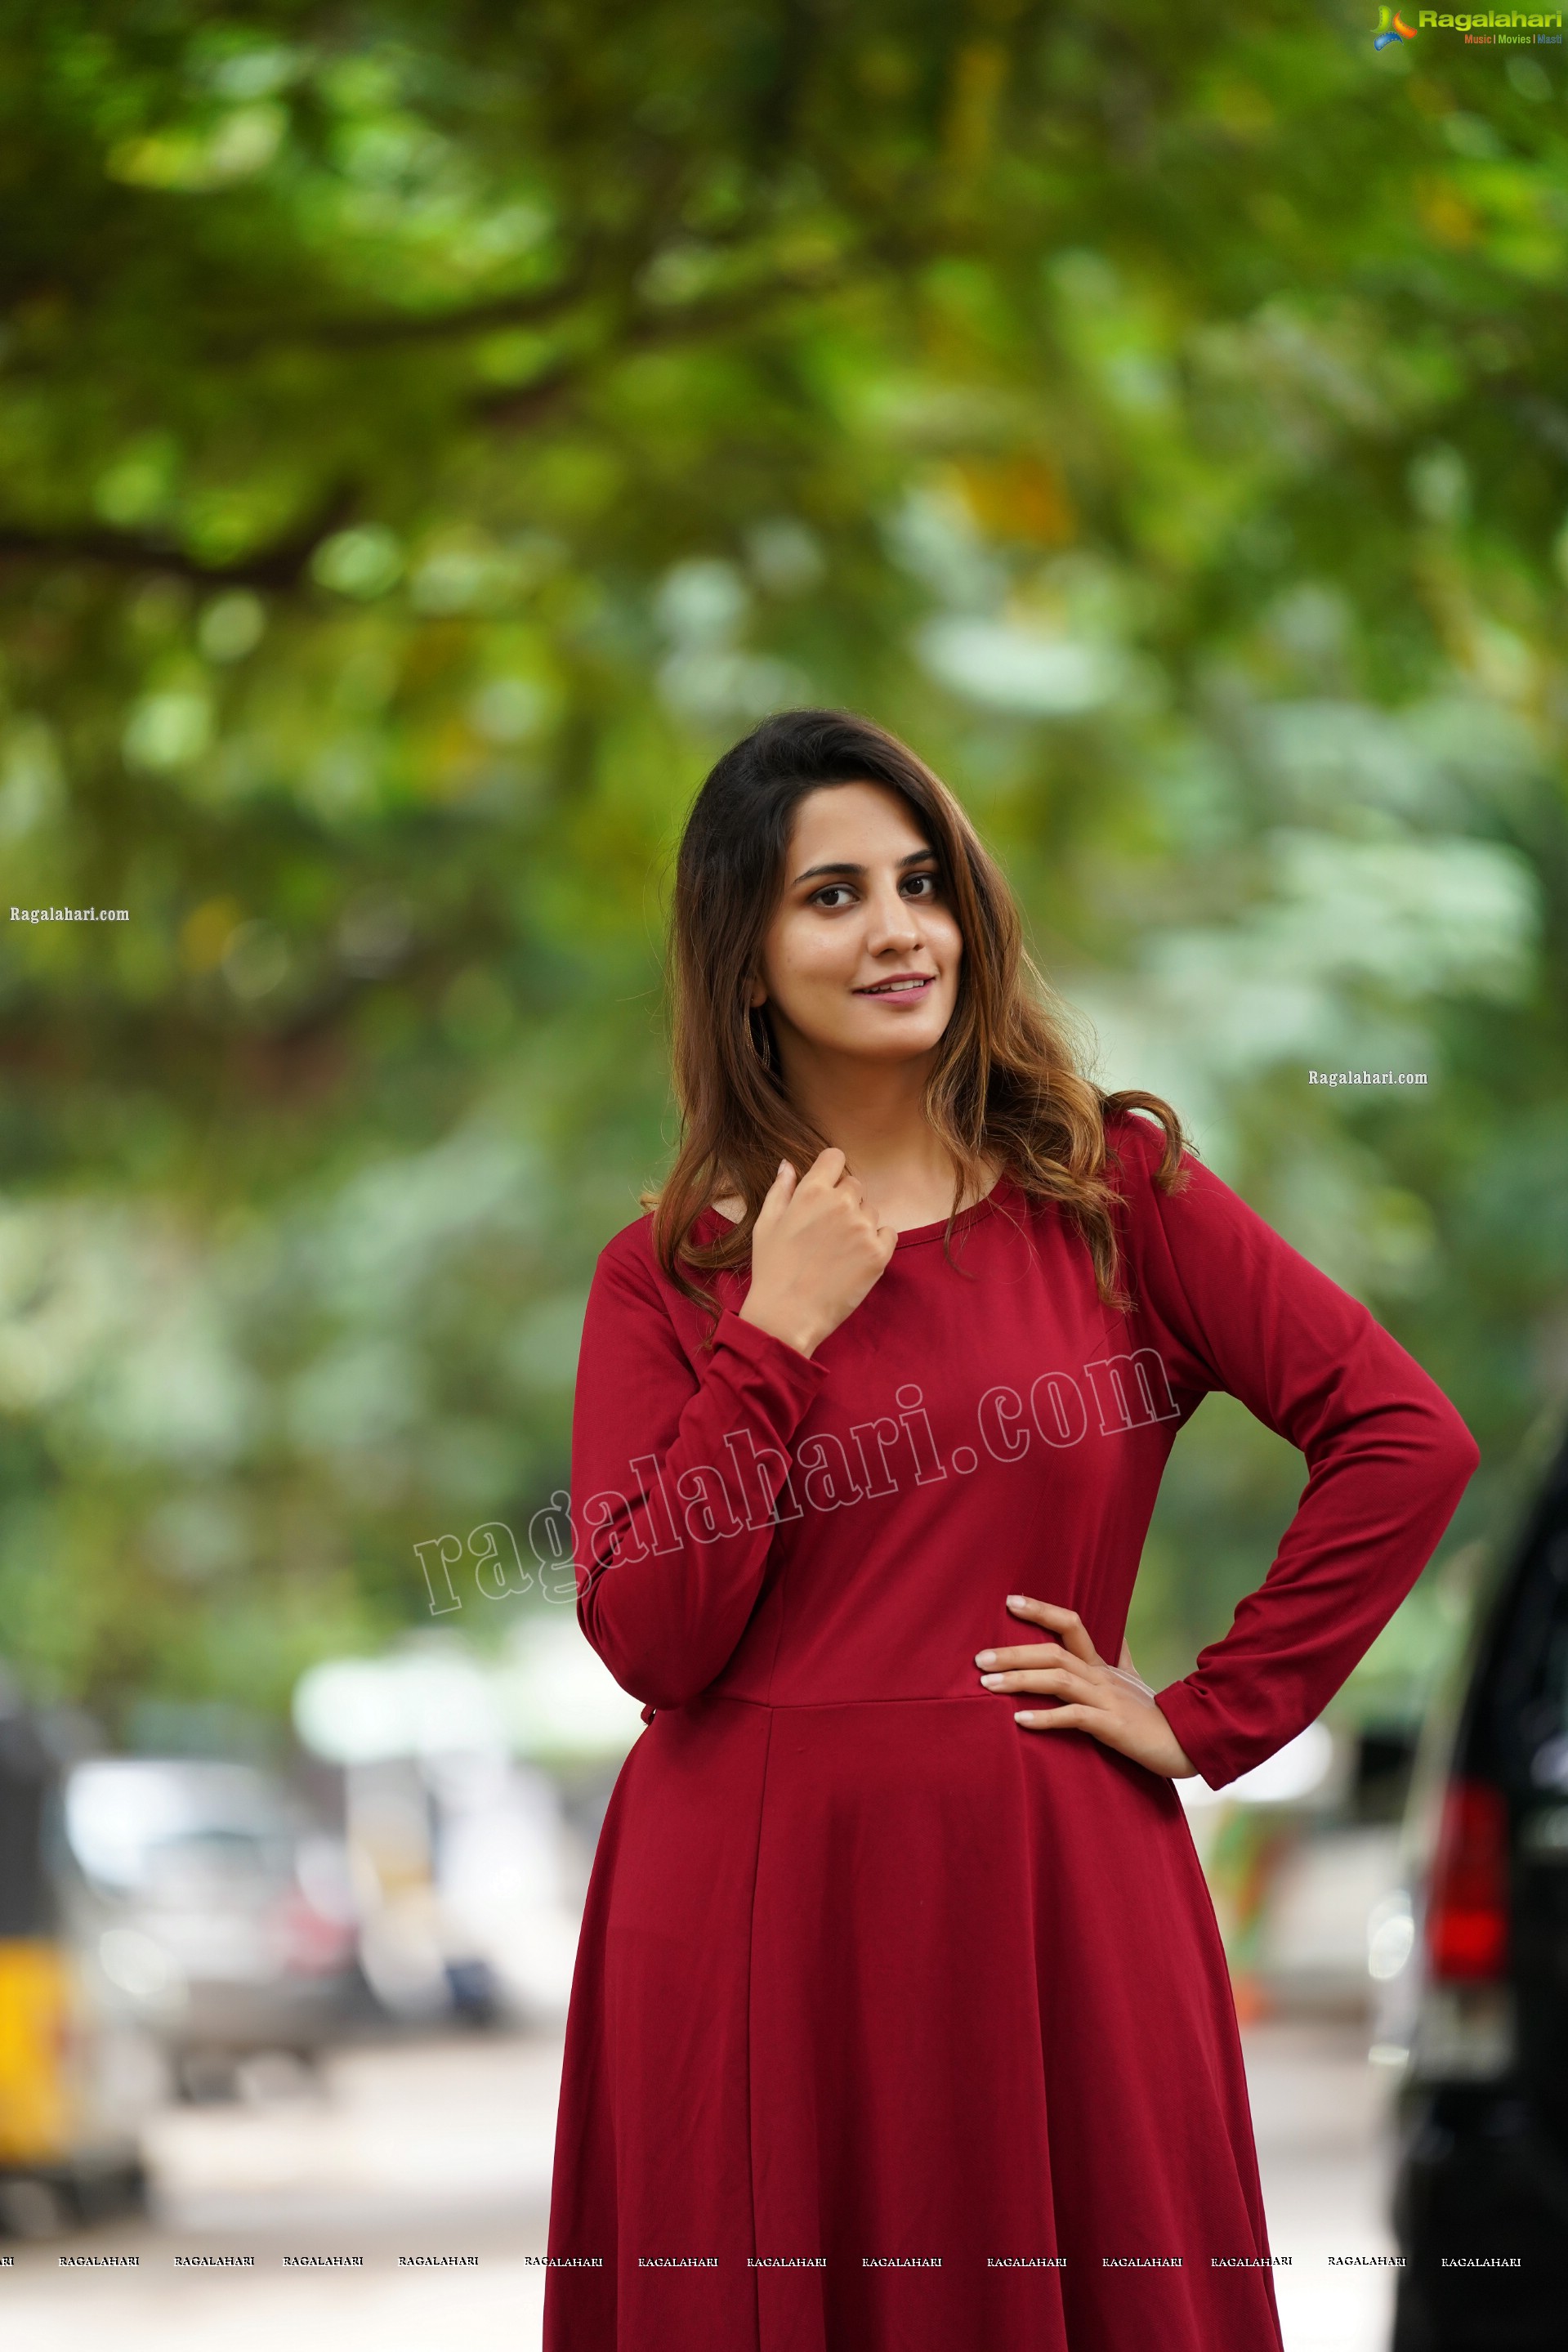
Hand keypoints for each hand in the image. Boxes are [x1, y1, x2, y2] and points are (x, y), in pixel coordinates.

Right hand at [738, 1148, 897, 1358]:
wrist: (787, 1315)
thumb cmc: (772, 1269)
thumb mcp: (766, 1224)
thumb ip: (780, 1189)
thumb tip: (788, 1165)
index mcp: (812, 1191)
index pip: (835, 1157)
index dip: (831, 1170)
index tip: (826, 1188)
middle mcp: (841, 1204)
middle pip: (855, 1185)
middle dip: (844, 1201)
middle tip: (827, 1230)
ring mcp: (863, 1228)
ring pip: (870, 1211)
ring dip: (859, 1223)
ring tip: (837, 1250)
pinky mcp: (879, 1253)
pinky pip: (888, 1233)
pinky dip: (876, 1242)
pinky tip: (855, 1259)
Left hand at [974, 1596, 1197, 1778]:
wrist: (1190, 1743)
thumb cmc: (1156, 1715)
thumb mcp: (1136, 1681)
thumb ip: (1123, 1658)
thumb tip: (1121, 1634)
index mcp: (1104, 1664)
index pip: (1071, 1624)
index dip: (1041, 1610)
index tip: (1009, 1601)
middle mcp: (1102, 1676)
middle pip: (1054, 1652)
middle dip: (1014, 1652)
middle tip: (979, 1657)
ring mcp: (1107, 1699)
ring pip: (1059, 1680)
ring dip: (1019, 1680)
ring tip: (987, 1684)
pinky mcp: (1112, 1726)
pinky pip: (1074, 1717)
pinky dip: (1046, 1718)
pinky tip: (1019, 1721)